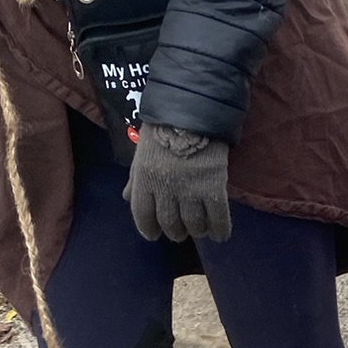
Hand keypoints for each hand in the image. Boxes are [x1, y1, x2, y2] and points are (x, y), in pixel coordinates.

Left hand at [125, 123, 231, 242]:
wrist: (194, 111)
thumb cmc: (164, 130)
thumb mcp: (142, 153)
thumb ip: (136, 179)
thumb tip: (127, 198)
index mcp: (144, 178)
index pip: (142, 215)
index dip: (148, 229)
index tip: (154, 235)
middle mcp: (165, 188)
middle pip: (170, 223)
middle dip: (175, 232)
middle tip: (180, 231)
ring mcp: (190, 189)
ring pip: (193, 224)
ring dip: (196, 231)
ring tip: (199, 230)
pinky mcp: (213, 187)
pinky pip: (218, 217)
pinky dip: (219, 230)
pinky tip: (219, 235)